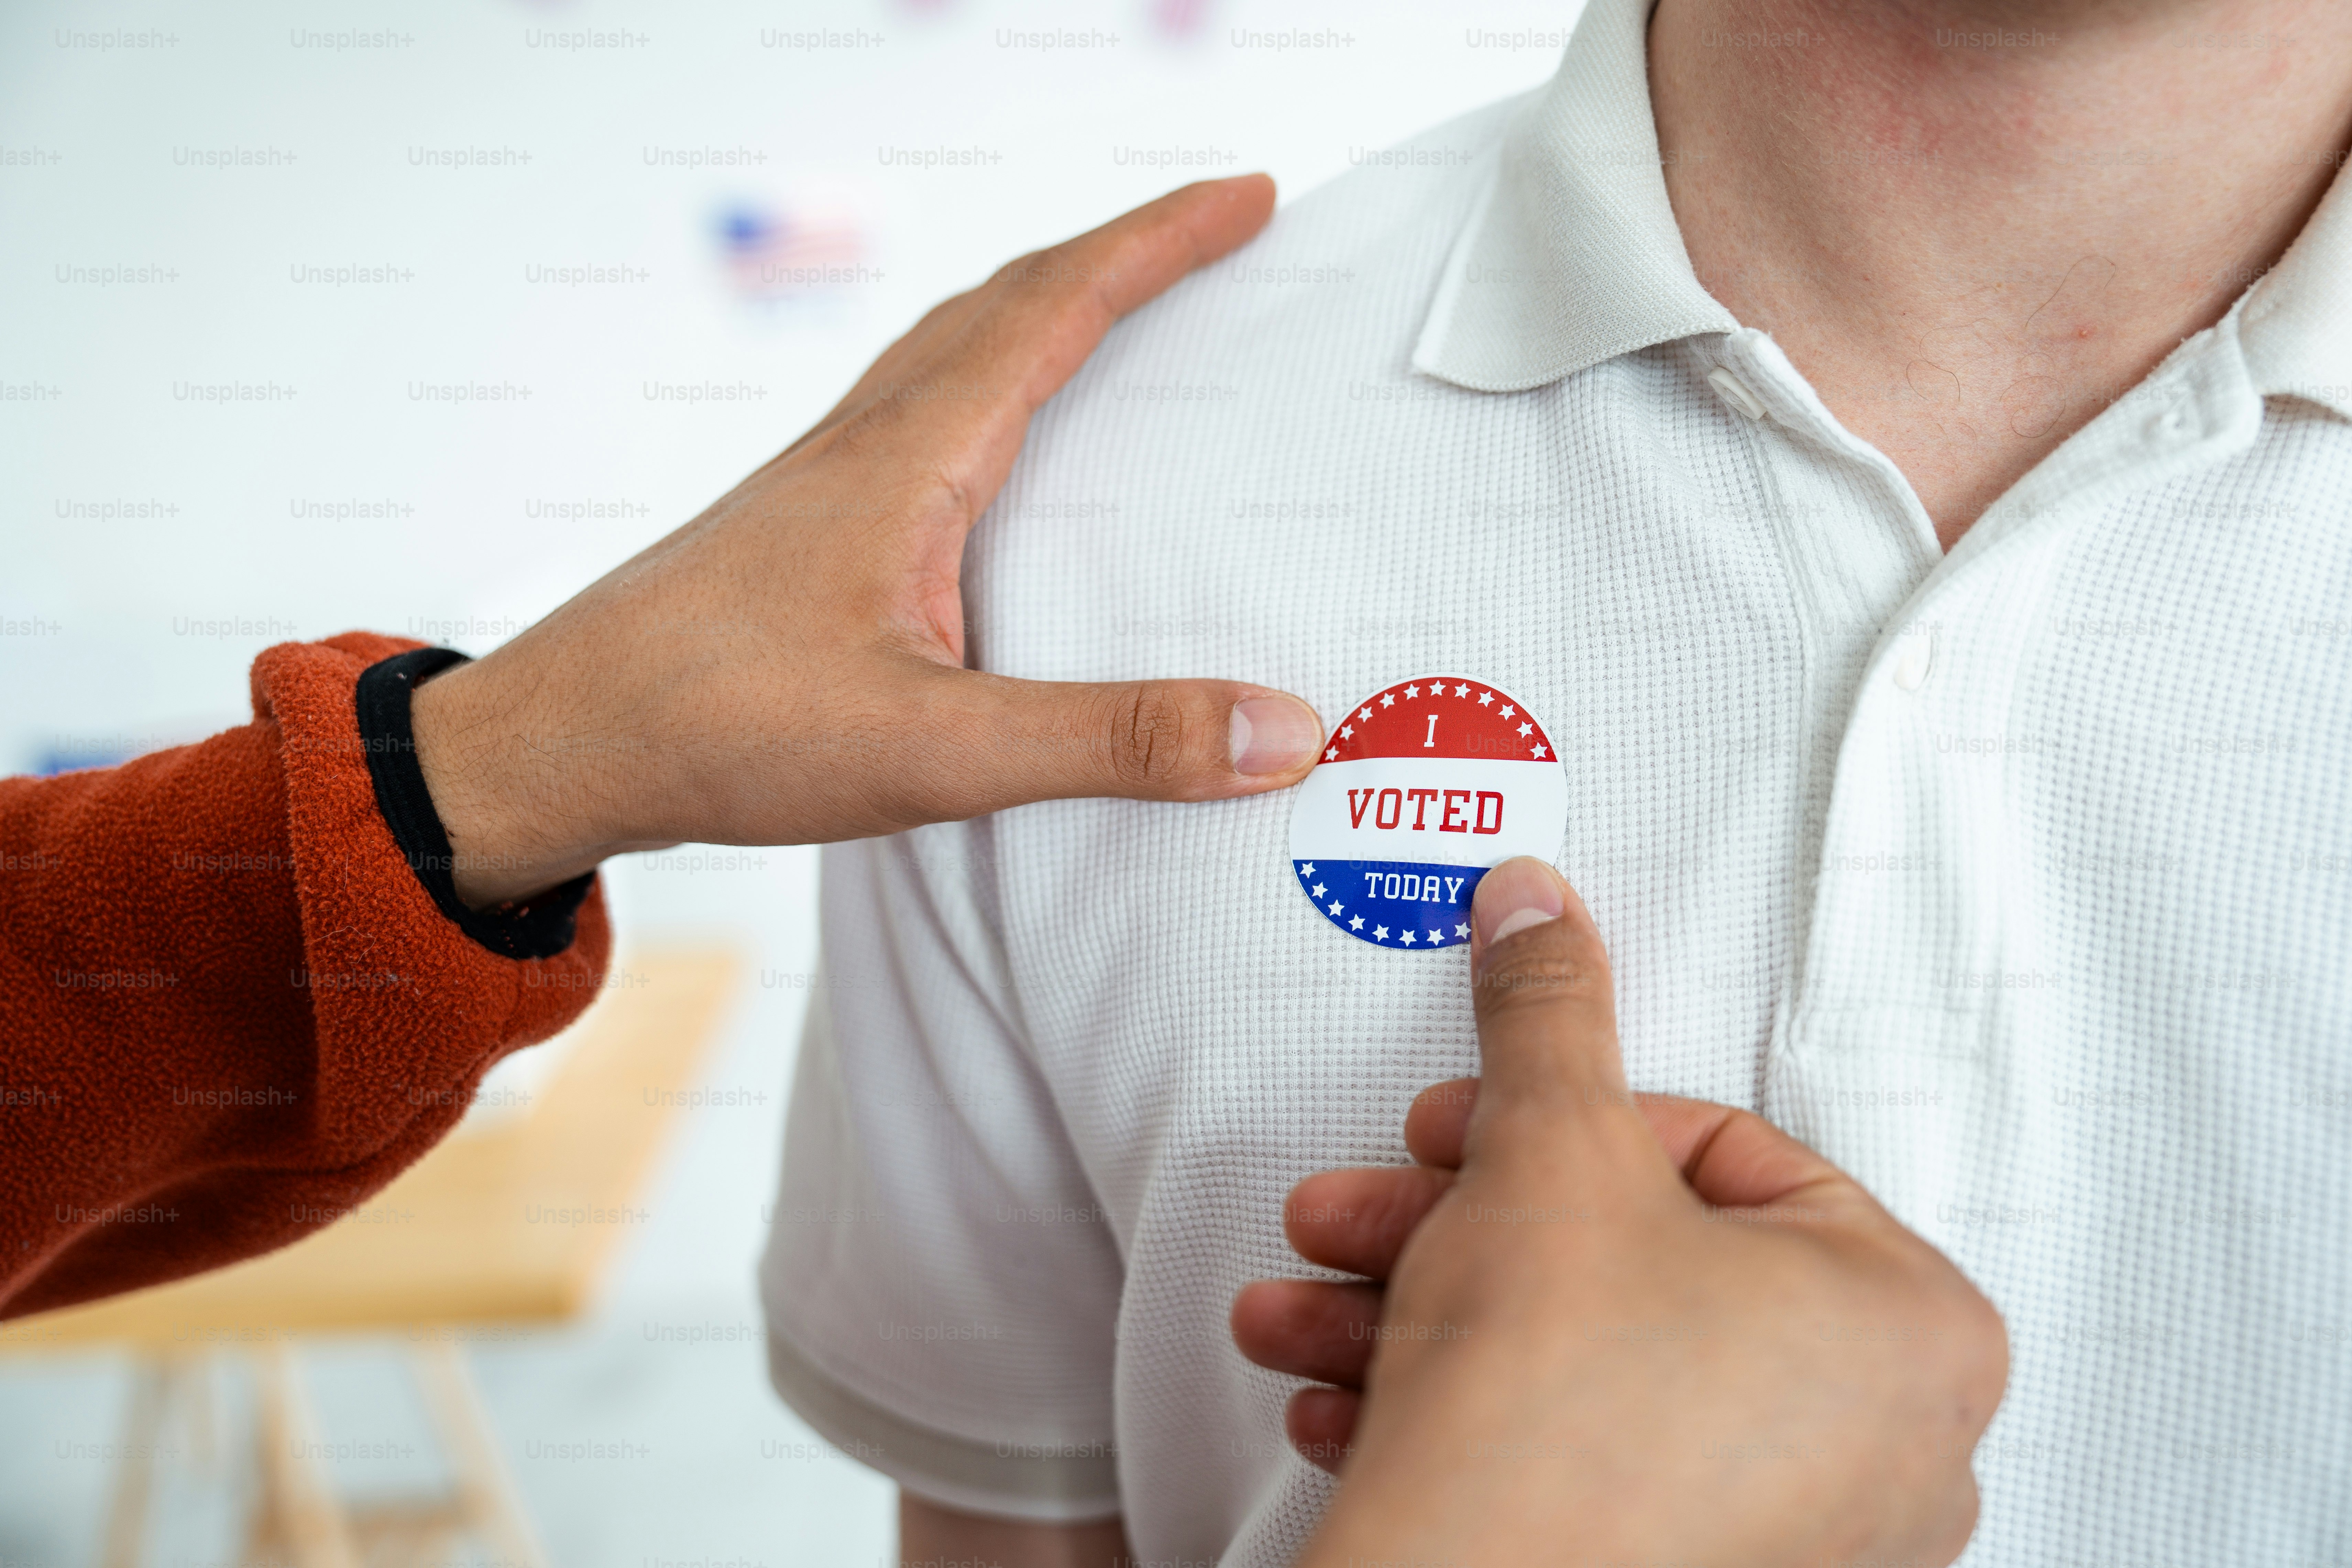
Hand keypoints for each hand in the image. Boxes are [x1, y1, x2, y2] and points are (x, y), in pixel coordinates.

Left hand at [409, 176, 1320, 906]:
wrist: (556, 742)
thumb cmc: (720, 730)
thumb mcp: (939, 752)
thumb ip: (1112, 741)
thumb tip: (1279, 731)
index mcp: (911, 458)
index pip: (1059, 306)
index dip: (1161, 242)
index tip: (1250, 196)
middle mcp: (868, 441)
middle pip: (1010, 300)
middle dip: (1123, 254)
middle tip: (1214, 233)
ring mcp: (828, 477)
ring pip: (955, 347)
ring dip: (1048, 306)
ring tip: (1126, 311)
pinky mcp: (805, 525)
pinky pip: (919, 412)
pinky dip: (988, 383)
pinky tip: (996, 449)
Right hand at [1232, 857, 2007, 1567]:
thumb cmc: (1554, 1433)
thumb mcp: (1544, 1151)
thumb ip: (1548, 1018)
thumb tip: (1540, 914)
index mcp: (1909, 1322)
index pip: (1715, 1156)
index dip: (1553, 1130)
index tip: (1462, 1134)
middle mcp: (1889, 1445)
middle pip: (1630, 1266)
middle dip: (1457, 1230)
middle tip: (1369, 1212)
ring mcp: (1800, 1539)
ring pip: (1585, 1371)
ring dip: (1424, 1320)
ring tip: (1314, 1312)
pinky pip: (1580, 1471)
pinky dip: (1464, 1421)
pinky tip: (1351, 1404)